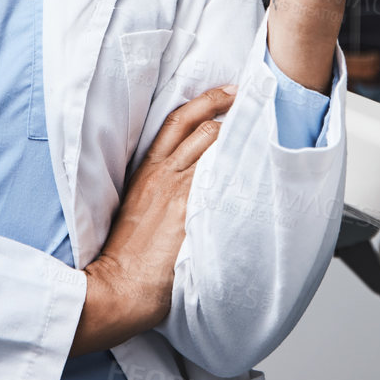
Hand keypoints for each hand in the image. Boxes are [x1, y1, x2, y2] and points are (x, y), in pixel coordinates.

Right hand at [70, 84, 236, 355]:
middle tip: (254, 104)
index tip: (229, 92)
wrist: (117, 287)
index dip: (206, 101)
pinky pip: (223, 179)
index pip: (178, 121)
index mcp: (147, 171)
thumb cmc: (125, 256)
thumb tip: (191, 177)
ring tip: (262, 132)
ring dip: (241, 137)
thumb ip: (160, 188)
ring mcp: (180, 192)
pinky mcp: (192, 214)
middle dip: (231, 110)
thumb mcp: (135, 208)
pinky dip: (242, 168)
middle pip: (203, 128)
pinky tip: (261, 168)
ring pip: (215, 147)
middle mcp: (165, 175)